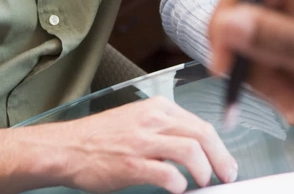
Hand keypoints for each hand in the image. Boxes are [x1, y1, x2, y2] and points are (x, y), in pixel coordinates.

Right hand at [31, 96, 237, 192]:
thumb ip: (166, 130)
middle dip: (220, 159)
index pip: (201, 124)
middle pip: (202, 135)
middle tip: (226, 175)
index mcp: (157, 108)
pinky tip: (178, 188)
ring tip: (203, 182)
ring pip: (190, 150)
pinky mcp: (131, 163)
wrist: (67, 148)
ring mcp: (142, 141)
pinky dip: (178, 183)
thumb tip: (197, 150)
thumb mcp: (138, 121)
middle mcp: (152, 120)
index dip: (220, 147)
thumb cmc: (101, 138)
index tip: (225, 162)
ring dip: (203, 170)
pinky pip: (166, 173)